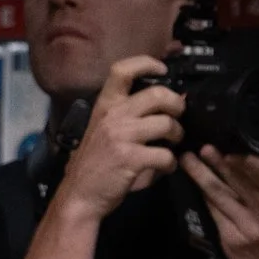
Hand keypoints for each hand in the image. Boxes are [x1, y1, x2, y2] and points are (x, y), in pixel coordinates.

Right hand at [54, 57, 180, 220]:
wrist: (79, 195)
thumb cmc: (96, 162)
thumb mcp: (106, 129)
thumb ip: (131, 114)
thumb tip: (170, 100)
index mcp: (105, 105)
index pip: (122, 70)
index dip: (146, 63)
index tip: (162, 69)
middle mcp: (113, 115)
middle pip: (158, 94)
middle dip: (177, 105)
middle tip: (179, 117)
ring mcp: (121, 136)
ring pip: (167, 124)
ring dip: (177, 135)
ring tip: (172, 144)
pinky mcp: (130, 158)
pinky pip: (166, 154)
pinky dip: (171, 163)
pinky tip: (165, 167)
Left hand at [179, 146, 258, 258]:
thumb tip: (253, 158)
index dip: (243, 160)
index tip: (227, 147)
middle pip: (238, 181)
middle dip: (218, 163)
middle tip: (202, 147)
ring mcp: (248, 226)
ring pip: (221, 195)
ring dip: (202, 176)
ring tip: (188, 161)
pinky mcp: (231, 239)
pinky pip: (214, 213)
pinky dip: (204, 197)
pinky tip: (195, 186)